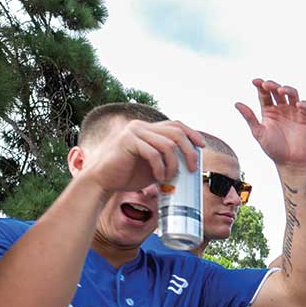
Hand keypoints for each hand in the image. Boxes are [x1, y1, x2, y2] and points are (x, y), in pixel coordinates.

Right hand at [77, 118, 203, 191]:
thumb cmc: (128, 175)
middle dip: (189, 152)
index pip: (176, 125)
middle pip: (176, 133)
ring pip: (168, 145)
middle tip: (192, 170)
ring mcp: (134, 131)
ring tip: (170, 178)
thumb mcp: (154, 165)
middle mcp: (141, 126)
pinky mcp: (127, 141)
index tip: (202, 146)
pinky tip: (158, 178)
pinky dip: (160, 168)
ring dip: (174, 164)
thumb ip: (169, 158)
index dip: (192, 134)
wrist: (103, 181)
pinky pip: (154, 153)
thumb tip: (192, 162)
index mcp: (148, 129)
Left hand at [235, 79, 305, 168]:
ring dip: (287, 89)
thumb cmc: (273, 149)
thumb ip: (249, 117)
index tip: (255, 81)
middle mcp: (281, 109)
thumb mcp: (259, 132)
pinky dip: (303, 103)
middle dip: (272, 85)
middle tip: (267, 85)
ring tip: (281, 90)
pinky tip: (297, 104)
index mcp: (269, 111)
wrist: (290, 162)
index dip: (260, 85)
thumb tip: (237, 103)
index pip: (264, 94)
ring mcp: (294, 112)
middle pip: (277, 91)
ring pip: (292, 94)